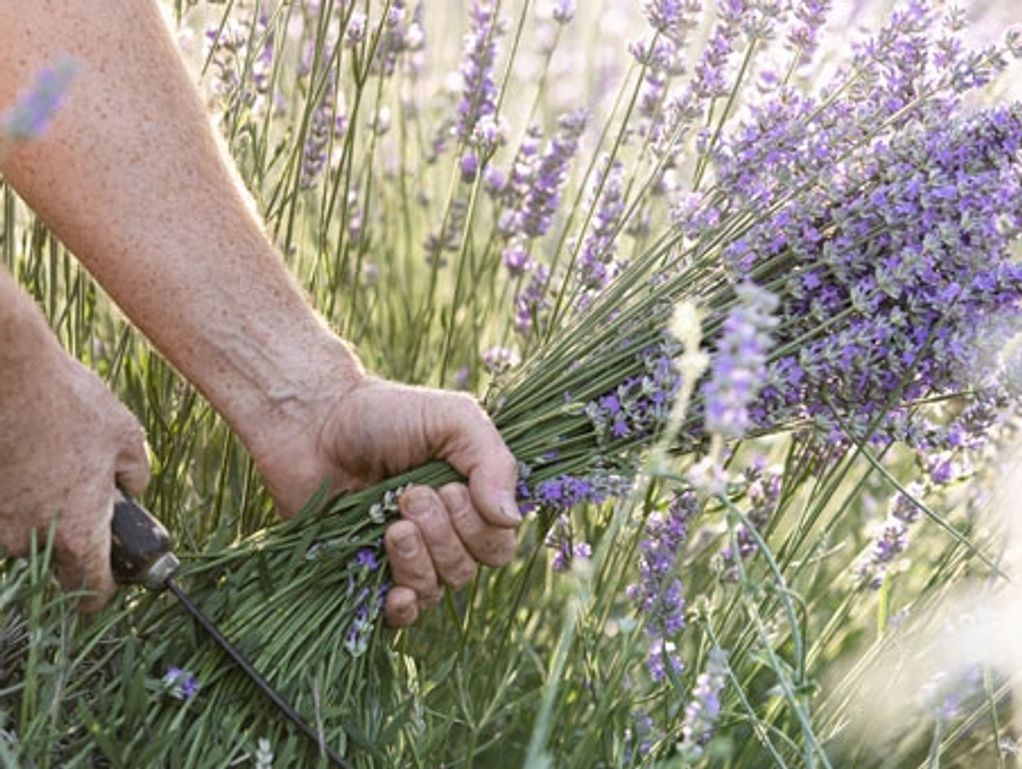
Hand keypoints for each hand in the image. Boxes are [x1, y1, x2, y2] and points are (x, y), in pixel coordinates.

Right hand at [0, 346, 149, 611]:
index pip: (91, 593)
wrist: (6, 375)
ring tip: (55, 462)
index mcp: (78, 533)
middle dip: (74, 540)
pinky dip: (18, 492)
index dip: (105, 589)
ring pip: (27, 533)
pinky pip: (6, 508)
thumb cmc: (71, 405)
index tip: (112, 575)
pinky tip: (30, 455)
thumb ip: (136, 475)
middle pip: (59, 563)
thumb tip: (132, 491)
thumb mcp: (127, 437)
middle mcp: (31, 538)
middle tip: (87, 499)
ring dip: (43, 510)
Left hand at [247, 376, 520, 627]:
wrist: (313, 424)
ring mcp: (405, 557)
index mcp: (470, 498)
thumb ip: (493, 461)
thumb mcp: (454, 419)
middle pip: (469, 568)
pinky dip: (403, 607)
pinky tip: (394, 591)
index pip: (498, 542)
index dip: (479, 526)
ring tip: (391, 523)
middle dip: (442, 535)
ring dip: (417, 559)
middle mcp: (443, 532)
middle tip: (409, 495)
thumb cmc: (385, 414)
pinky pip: (400, 615)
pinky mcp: (366, 575)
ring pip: (436, 589)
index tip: (450, 488)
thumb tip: (510, 518)